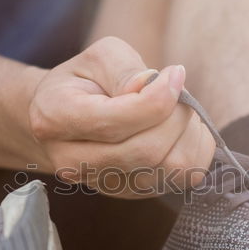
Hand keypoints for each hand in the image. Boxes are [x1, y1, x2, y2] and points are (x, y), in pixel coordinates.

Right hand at [28, 36, 215, 196]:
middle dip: (176, 116)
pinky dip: (194, 148)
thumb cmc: (85, 80)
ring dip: (188, 133)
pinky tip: (179, 129)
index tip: (174, 73)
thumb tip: (163, 88)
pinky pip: (184, 178)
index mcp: (55, 118)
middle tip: (178, 90)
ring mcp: (103, 184)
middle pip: (147, 151)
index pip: (116, 123)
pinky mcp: (132, 192)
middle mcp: (72, 162)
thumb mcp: (99, 57)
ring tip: (177, 109)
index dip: (158, 98)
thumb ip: (127, 70)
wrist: (66, 116)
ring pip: (171, 169)